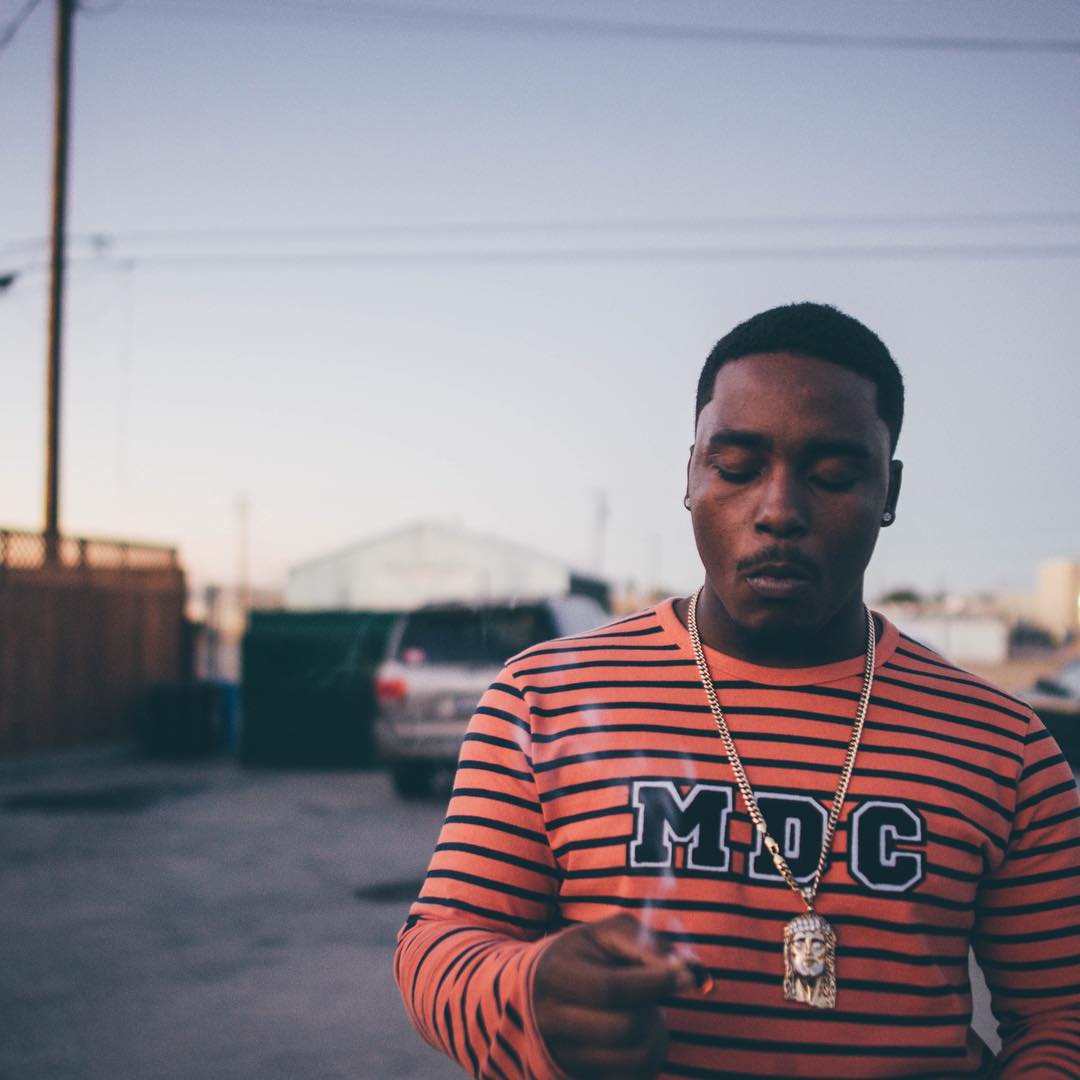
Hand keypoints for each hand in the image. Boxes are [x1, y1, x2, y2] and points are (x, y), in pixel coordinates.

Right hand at [533, 914, 694, 1078]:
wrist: (538, 992)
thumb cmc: (581, 955)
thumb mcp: (605, 933)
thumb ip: (645, 942)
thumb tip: (686, 968)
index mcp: (553, 976)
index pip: (611, 989)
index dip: (655, 982)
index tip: (684, 974)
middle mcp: (551, 1022)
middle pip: (626, 1027)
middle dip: (654, 1006)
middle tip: (655, 992)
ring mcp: (564, 1057)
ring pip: (636, 1059)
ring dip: (657, 1032)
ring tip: (648, 1011)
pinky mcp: (580, 1078)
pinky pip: (635, 1079)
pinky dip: (650, 1057)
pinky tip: (641, 1035)